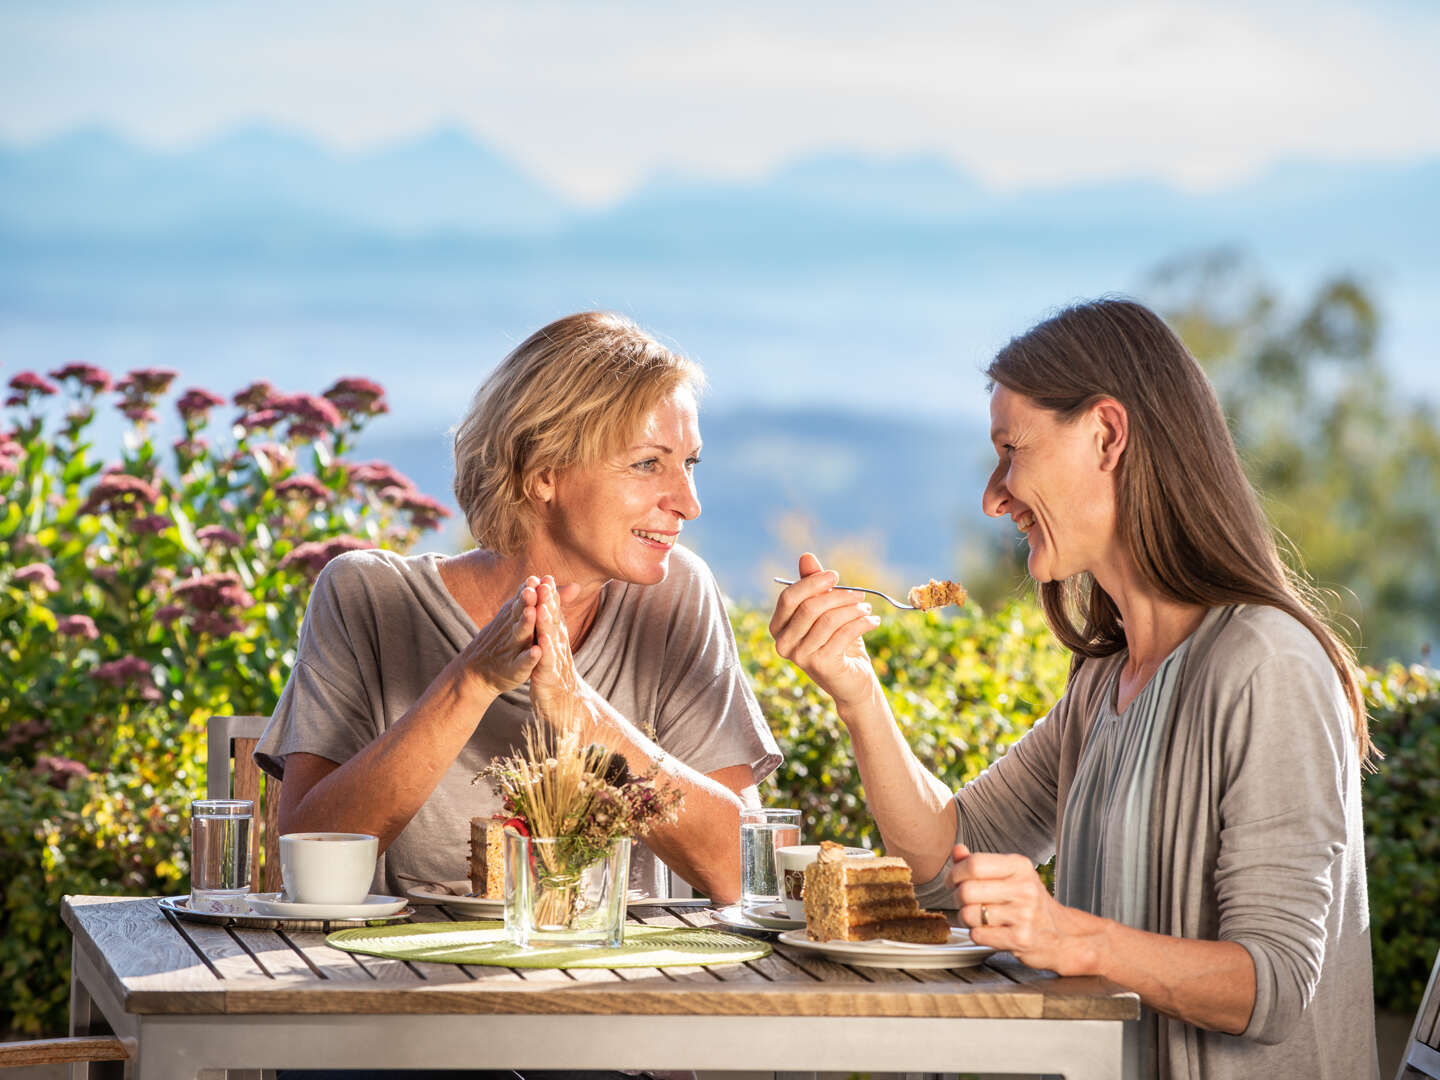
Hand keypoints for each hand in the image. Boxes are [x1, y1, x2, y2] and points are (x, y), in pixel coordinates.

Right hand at [457, 576, 542, 697]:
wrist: (475, 672)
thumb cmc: (505, 639)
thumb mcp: (519, 616)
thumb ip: (542, 599)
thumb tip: (564, 581)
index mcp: (515, 615)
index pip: (524, 598)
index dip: (532, 588)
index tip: (542, 577)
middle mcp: (512, 629)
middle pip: (520, 612)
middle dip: (526, 600)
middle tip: (533, 588)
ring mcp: (512, 648)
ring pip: (520, 634)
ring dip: (525, 623)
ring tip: (532, 612)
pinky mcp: (514, 669)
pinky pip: (521, 663)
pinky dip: (529, 657)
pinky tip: (537, 652)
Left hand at [530, 576, 586, 731]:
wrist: (568, 708)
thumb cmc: (558, 676)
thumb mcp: (555, 648)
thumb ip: (554, 626)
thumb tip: (553, 604)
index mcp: (557, 639)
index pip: (554, 614)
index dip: (550, 595)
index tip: (544, 575)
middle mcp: (559, 647)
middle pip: (554, 621)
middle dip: (549, 601)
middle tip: (544, 581)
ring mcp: (556, 662)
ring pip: (552, 639)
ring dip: (548, 622)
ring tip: (543, 605)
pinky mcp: (551, 679)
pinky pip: (548, 664)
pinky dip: (546, 652)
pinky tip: (542, 641)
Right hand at [769, 552, 882, 709]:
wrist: (852, 682)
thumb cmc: (837, 642)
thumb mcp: (825, 610)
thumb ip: (813, 585)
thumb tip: (806, 556)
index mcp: (778, 627)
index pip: (789, 598)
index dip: (812, 583)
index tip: (835, 576)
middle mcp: (783, 644)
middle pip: (809, 608)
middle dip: (838, 596)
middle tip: (860, 593)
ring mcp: (800, 657)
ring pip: (828, 620)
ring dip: (853, 609)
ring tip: (867, 608)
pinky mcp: (821, 666)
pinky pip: (843, 634)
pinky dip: (862, 623)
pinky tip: (874, 621)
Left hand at [949, 844, 1099, 975]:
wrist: (1060, 935)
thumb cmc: (1029, 902)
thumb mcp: (1010, 875)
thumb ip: (981, 863)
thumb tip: (957, 850)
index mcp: (1020, 866)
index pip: (974, 864)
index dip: (955, 873)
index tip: (953, 880)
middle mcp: (1024, 888)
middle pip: (967, 890)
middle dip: (956, 897)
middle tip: (963, 901)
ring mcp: (1024, 915)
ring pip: (970, 914)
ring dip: (966, 918)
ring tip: (978, 916)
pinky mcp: (1021, 939)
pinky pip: (978, 935)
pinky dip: (977, 934)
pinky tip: (989, 930)